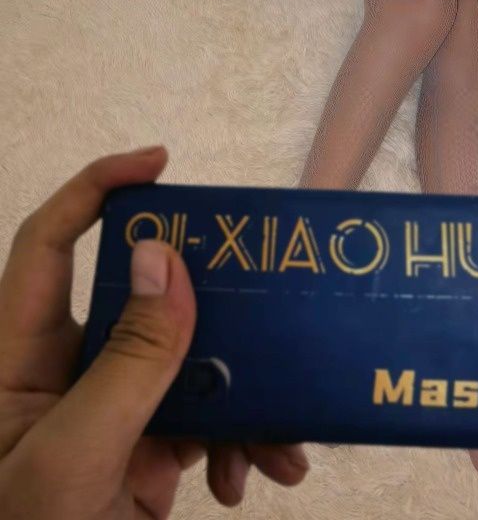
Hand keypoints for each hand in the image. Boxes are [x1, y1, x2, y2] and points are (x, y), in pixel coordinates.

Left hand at [0, 147, 309, 518]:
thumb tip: (168, 257)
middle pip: (145, 299)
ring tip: (289, 437)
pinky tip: (266, 475)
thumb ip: (127, 361)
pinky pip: (206, 422)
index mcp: (21, 353)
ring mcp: (113, 410)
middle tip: (269, 294)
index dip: (97, 189)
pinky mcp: (148, 451)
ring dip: (246, 394)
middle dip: (215, 307)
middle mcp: (68, 369)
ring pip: (190, 364)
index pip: (49, 243)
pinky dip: (244, 442)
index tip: (163, 165)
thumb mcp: (75, 458)